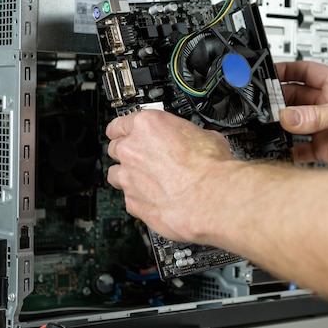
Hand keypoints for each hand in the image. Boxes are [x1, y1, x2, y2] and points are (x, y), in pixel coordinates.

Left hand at [105, 110, 234, 241]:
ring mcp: (129, 178)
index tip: (127, 133)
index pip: (119, 124)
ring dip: (128, 176)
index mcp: (147, 126)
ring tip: (148, 181)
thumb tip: (193, 140)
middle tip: (145, 157)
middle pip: (115, 148)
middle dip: (128, 153)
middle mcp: (132, 150)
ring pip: (116, 174)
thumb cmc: (210, 166)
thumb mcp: (205, 135)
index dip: (124, 130)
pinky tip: (156, 199)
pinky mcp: (133, 203)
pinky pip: (129, 199)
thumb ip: (187, 136)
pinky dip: (139, 199)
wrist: (212, 197)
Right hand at [277, 61, 327, 167]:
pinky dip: (290, 149)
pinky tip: (282, 149)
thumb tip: (288, 116)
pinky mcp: (325, 147)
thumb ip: (317, 114)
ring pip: (295, 122)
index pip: (305, 71)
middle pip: (296, 97)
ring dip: (283, 125)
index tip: (268, 74)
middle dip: (280, 100)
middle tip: (268, 107)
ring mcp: (326, 126)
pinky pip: (301, 148)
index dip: (286, 70)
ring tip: (271, 127)